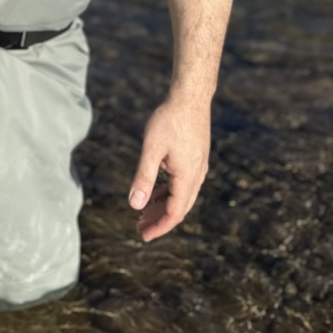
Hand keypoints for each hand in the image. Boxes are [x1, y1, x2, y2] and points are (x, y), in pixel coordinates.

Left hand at [127, 96, 210, 242]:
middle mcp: (196, 175)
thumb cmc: (169, 119)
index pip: (174, 213)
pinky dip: (169, 192)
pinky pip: (183, 183)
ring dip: (163, 206)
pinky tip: (155, 191)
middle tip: (140, 228)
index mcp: (187, 177)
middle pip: (179, 207)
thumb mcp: (152, 148)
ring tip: (144, 212)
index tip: (143, 235)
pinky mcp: (195, 157)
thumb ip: (144, 177)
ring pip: (182, 196)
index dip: (159, 227)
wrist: (190, 96)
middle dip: (160, 220)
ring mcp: (198, 166)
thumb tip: (135, 205)